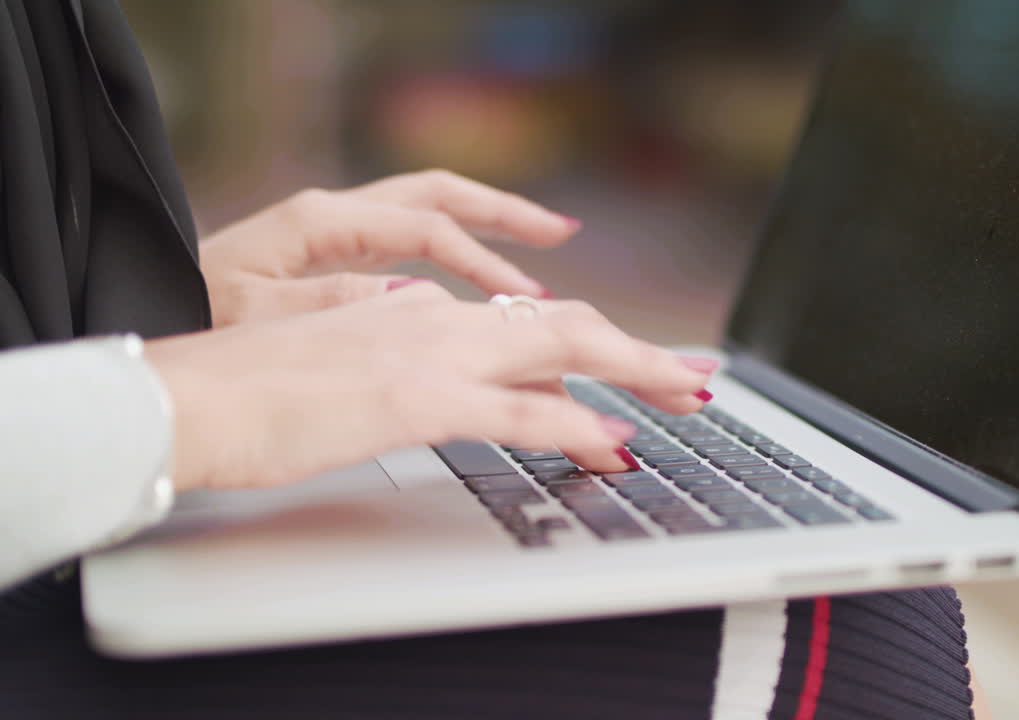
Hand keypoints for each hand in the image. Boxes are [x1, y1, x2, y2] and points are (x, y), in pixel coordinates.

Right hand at [145, 285, 716, 491]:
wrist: (185, 400)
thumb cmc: (255, 395)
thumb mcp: (353, 372)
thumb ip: (411, 368)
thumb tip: (458, 386)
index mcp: (421, 312)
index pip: (532, 320)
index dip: (596, 339)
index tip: (638, 364)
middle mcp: (437, 319)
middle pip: (567, 324)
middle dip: (641, 351)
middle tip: (694, 377)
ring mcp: (430, 354)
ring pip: (562, 349)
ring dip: (635, 372)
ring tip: (686, 397)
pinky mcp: (414, 399)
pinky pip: (518, 410)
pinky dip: (576, 426)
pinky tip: (611, 444)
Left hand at [199, 170, 579, 327]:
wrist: (159, 381)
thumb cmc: (196, 345)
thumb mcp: (262, 319)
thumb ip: (342, 302)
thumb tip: (419, 294)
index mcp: (318, 223)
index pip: (425, 227)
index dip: (486, 257)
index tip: (530, 295)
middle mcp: (331, 221)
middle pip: (437, 199)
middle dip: (504, 215)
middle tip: (561, 233)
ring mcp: (332, 243)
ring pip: (426, 217)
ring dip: (486, 230)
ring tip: (542, 245)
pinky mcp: (330, 271)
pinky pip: (406, 252)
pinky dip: (453, 262)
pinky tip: (481, 291)